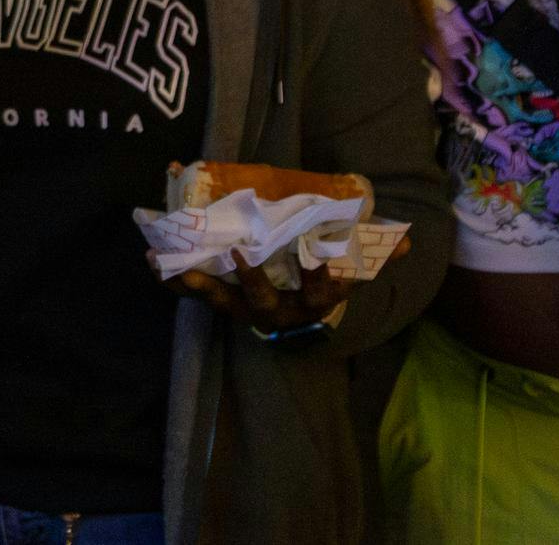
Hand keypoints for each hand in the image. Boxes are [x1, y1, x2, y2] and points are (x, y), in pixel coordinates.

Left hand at [166, 237, 408, 332]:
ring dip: (195, 283)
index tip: (320, 259)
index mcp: (310, 302)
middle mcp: (277, 311)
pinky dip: (173, 280)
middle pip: (263, 301)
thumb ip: (373, 257)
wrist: (293, 315)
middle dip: (251, 281)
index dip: (321, 279)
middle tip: (240, 256)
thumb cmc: (319, 284)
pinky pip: (194, 294)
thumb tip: (406, 243)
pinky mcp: (219, 301)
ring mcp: (245, 309)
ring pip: (220, 301)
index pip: (320, 292)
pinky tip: (152, 261)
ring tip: (168, 263)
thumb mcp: (349, 272)